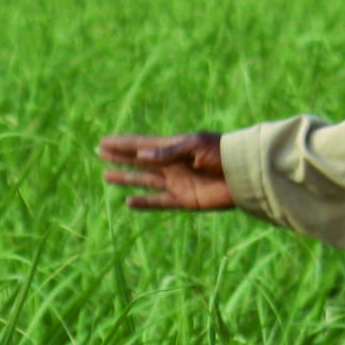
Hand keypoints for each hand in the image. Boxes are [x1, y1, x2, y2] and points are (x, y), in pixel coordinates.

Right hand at [98, 131, 236, 212]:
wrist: (244, 173)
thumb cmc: (221, 153)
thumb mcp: (194, 146)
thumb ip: (168, 152)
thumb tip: (141, 156)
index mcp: (173, 147)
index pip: (142, 145)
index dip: (122, 144)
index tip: (104, 142)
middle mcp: (171, 164)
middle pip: (139, 161)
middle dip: (120, 157)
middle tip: (100, 153)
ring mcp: (177, 182)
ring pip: (144, 180)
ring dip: (125, 178)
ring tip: (106, 176)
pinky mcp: (184, 200)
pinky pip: (159, 201)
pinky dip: (144, 202)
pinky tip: (128, 202)